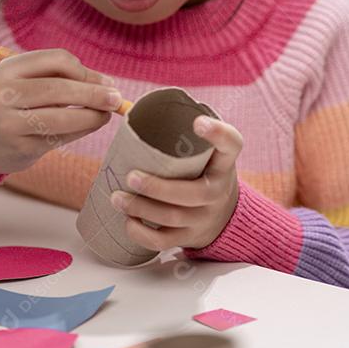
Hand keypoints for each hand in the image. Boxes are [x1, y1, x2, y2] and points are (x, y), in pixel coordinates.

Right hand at [0, 49, 119, 175]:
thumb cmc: (15, 101)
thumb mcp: (28, 79)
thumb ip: (63, 76)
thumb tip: (106, 83)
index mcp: (8, 69)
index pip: (56, 60)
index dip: (85, 70)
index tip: (106, 81)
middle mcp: (4, 95)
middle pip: (58, 89)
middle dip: (93, 94)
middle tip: (116, 98)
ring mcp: (9, 124)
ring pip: (61, 118)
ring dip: (92, 116)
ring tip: (107, 113)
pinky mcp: (20, 148)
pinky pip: (59, 138)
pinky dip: (81, 131)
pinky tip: (91, 125)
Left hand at [110, 116, 241, 250]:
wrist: (222, 214)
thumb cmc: (204, 172)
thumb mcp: (206, 153)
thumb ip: (182, 132)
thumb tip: (129, 106)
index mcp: (225, 162)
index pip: (232, 144)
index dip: (217, 133)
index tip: (197, 122)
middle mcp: (218, 190)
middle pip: (192, 193)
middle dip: (157, 187)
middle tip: (131, 176)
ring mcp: (204, 217)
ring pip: (172, 217)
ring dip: (141, 208)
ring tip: (117, 197)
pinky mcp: (189, 237)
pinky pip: (164, 241)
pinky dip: (142, 234)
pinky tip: (128, 221)